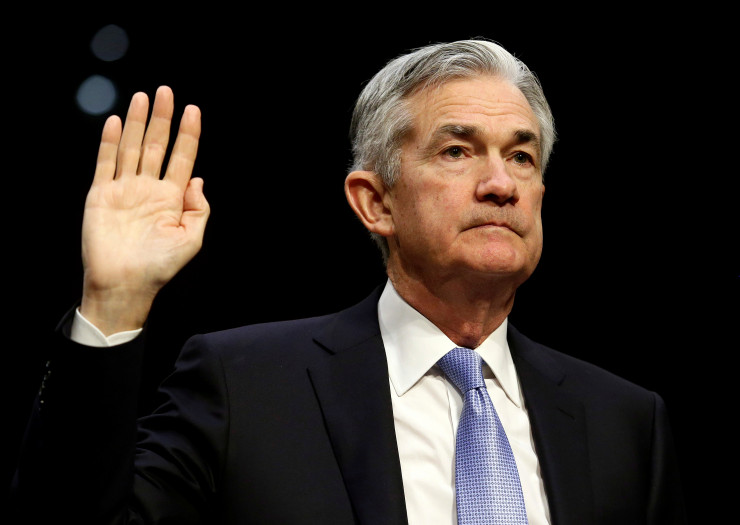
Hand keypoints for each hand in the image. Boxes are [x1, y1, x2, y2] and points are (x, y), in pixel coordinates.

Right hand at [80, 86, 209, 334]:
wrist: (124, 284)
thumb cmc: (159, 267)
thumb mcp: (191, 240)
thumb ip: (198, 209)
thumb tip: (199, 179)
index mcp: (172, 198)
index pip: (182, 158)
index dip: (188, 134)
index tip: (193, 110)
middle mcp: (148, 188)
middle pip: (157, 146)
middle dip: (163, 119)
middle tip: (166, 92)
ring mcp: (125, 189)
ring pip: (132, 148)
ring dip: (138, 123)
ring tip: (143, 97)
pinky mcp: (101, 194)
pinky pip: (106, 163)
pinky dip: (110, 142)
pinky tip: (117, 122)